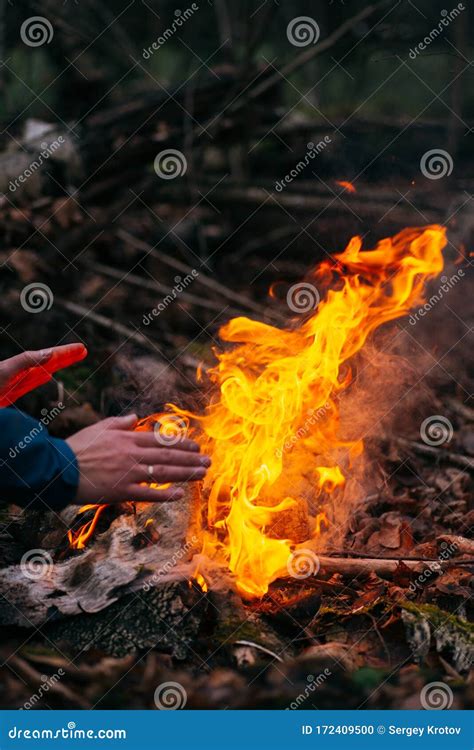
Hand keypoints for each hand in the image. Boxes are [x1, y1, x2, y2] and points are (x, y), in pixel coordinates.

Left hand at [0, 343, 86, 405]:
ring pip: (43, 370)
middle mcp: (22, 371)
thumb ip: (27, 361)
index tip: (82, 348)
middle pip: (49, 361)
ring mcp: (17, 381)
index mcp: (23, 364)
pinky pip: (32, 382)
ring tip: (72, 358)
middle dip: (66, 356)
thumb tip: (50, 354)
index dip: (66, 353)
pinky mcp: (11, 392)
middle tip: (83, 351)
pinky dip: (42, 377)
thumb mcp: (6, 371)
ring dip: (58, 363)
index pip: (50, 356)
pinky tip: (48, 374)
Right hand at [66, 414, 209, 503]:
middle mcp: (132, 454)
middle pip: (168, 456)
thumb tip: (136, 417)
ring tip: (203, 474)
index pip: (161, 440)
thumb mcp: (99, 428)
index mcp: (127, 439)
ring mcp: (129, 473)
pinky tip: (180, 494)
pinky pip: (148, 494)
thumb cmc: (77, 447)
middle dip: (190, 458)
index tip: (196, 446)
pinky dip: (165, 494)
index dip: (180, 444)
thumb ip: (120, 423)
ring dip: (186, 474)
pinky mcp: (121, 491)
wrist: (59, 468)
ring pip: (164, 473)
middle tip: (208, 460)